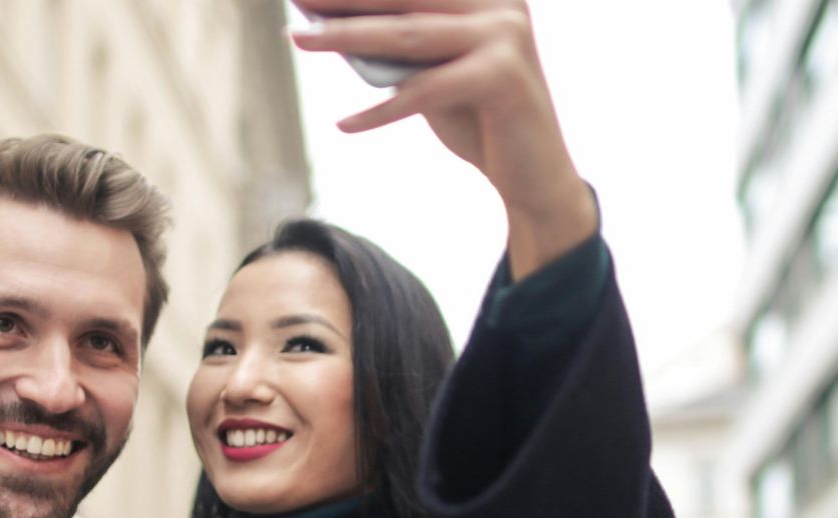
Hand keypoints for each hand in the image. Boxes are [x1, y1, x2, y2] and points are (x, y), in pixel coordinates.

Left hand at [290, 1, 598, 277]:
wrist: (536, 180)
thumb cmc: (482, 123)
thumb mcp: (437, 74)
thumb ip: (402, 47)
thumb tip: (332, 26)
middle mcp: (501, 3)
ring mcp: (506, 35)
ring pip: (409, 36)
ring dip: (347, 38)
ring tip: (301, 40)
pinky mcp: (503, 76)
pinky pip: (426, 90)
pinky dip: (382, 110)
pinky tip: (346, 123)